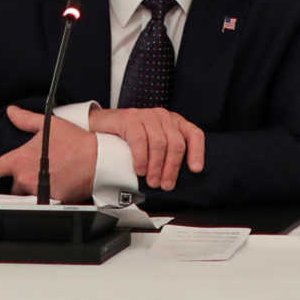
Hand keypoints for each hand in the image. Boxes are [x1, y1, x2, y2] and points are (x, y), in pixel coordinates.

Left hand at [0, 106, 96, 202]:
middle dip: (20, 183)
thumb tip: (12, 112)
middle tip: (38, 173)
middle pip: (12, 188)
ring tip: (49, 181)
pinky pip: (42, 205)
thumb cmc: (76, 142)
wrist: (97, 159)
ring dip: (32, 192)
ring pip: (26, 198)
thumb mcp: (49, 125)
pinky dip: (47, 198)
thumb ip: (26, 120)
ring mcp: (37, 191)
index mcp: (20, 159)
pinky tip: (58, 188)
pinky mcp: (51, 202)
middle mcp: (25, 177)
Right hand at [88, 107, 204, 190]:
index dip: (197, 152)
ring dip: (156, 167)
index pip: (193, 134)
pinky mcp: (130, 118)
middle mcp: (163, 117)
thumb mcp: (153, 143)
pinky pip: (140, 140)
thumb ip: (166, 154)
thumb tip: (174, 179)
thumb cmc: (130, 137)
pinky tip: (139, 169)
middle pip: (176, 143)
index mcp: (174, 122)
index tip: (195, 169)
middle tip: (165, 184)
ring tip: (151, 181)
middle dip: (172, 168)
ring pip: (159, 143)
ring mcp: (147, 115)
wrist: (102, 126)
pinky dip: (141, 158)